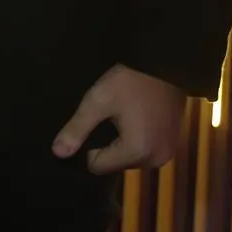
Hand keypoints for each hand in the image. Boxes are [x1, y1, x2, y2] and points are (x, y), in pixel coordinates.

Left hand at [53, 64, 188, 173]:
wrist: (165, 65)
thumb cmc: (130, 81)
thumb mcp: (98, 101)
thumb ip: (77, 129)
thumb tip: (58, 153)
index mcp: (136, 152)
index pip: (98, 166)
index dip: (90, 146)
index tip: (96, 122)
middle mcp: (155, 160)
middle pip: (115, 164)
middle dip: (109, 144)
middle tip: (112, 116)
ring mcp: (168, 153)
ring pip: (130, 158)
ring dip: (124, 142)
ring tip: (125, 115)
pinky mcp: (174, 144)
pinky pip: (146, 150)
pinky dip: (138, 139)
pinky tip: (138, 117)